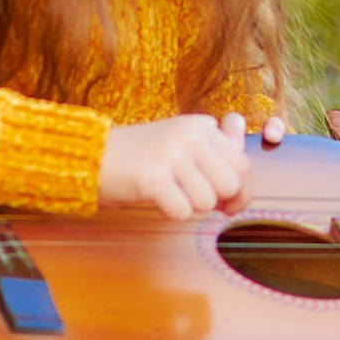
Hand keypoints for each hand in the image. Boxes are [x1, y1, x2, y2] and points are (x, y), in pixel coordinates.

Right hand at [98, 113, 258, 217]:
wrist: (94, 157)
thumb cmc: (143, 156)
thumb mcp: (183, 142)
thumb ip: (217, 153)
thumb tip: (245, 177)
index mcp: (202, 125)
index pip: (243, 165)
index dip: (239, 191)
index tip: (226, 203)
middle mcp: (190, 135)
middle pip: (231, 185)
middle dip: (217, 202)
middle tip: (194, 200)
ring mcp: (172, 154)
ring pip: (207, 202)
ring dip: (190, 207)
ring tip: (170, 193)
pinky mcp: (153, 177)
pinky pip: (182, 212)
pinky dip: (171, 213)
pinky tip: (157, 199)